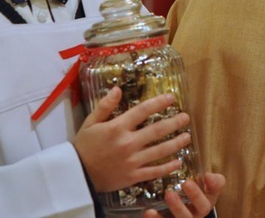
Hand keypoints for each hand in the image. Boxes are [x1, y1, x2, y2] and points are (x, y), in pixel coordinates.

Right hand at [74, 87, 191, 191]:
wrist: (76, 175)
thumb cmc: (83, 146)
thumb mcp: (90, 122)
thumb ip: (105, 106)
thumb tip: (118, 89)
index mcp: (117, 128)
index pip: (143, 111)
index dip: (159, 102)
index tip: (171, 97)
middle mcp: (128, 143)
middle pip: (157, 130)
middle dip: (174, 123)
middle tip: (186, 117)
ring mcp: (132, 161)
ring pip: (160, 151)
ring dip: (176, 143)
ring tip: (187, 137)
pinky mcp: (133, 176)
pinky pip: (154, 172)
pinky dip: (168, 167)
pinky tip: (178, 162)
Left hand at [143, 173, 225, 217]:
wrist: (176, 208)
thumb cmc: (192, 194)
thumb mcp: (204, 187)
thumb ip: (211, 181)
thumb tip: (209, 175)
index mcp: (205, 205)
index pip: (210, 199)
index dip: (211, 189)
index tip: (206, 175)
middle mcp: (195, 216)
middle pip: (199, 210)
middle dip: (194, 196)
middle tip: (186, 182)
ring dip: (176, 207)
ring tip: (168, 194)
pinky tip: (149, 211)